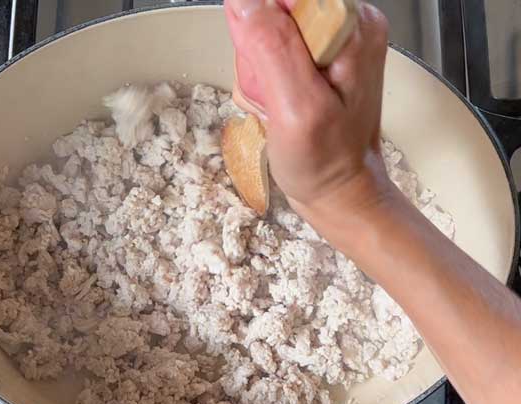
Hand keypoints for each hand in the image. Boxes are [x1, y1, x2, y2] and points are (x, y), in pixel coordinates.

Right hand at [225, 0, 395, 221]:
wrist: (340, 189)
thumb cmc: (327, 159)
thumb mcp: (296, 107)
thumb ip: (273, 49)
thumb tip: (247, 3)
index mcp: (351, 27)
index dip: (260, 21)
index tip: (259, 58)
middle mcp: (347, 24)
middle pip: (273, 8)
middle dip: (255, 49)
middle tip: (269, 89)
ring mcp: (332, 39)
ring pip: (265, 27)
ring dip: (255, 66)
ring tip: (272, 99)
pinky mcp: (316, 54)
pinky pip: (268, 47)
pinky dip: (260, 75)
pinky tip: (273, 99)